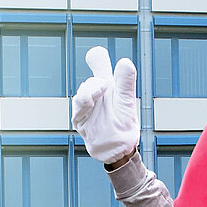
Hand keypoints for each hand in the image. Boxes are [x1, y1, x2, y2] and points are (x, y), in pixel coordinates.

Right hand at [71, 47, 139, 164]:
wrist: (117, 152)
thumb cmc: (123, 128)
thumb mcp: (127, 104)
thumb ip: (125, 83)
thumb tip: (125, 61)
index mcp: (108, 87)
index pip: (99, 65)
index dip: (96, 57)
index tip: (95, 54)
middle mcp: (95, 94)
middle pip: (91, 80)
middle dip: (96, 82)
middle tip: (105, 86)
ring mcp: (86, 106)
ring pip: (83, 92)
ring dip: (90, 91)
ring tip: (100, 96)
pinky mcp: (80, 118)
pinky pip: (79, 107)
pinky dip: (84, 102)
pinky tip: (90, 103)